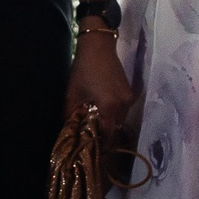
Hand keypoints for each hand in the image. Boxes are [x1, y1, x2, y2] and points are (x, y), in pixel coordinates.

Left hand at [66, 28, 134, 146]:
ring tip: (95, 123)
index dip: (102, 145)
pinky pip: (122, 109)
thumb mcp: (72, 94)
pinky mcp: (129, 91)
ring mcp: (129, 97)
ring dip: (109, 122)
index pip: (109, 134)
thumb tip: (69, 130)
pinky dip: (113, 112)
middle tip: (91, 136)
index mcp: (110, 107)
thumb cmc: (83, 70)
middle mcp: (123, 105)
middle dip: (105, 133)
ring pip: (119, 118)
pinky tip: (101, 109)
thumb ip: (71, 115)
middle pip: (115, 127)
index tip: (94, 151)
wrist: (98, 47)